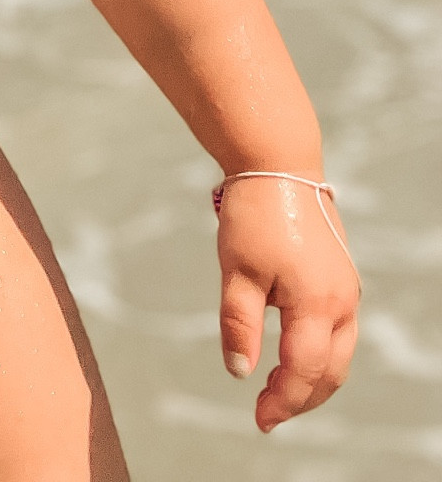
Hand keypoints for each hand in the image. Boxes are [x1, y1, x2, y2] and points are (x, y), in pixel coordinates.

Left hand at [217, 174, 359, 430]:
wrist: (277, 165)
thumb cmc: (254, 215)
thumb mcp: (237, 271)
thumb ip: (239, 325)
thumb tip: (240, 373)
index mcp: (317, 303)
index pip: (304, 371)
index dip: (283, 400)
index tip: (259, 419)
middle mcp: (342, 302)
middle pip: (331, 371)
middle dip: (302, 398)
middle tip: (269, 413)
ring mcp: (346, 289)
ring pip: (340, 353)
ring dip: (315, 379)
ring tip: (281, 391)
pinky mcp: (342, 277)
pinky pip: (340, 330)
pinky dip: (321, 352)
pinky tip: (295, 353)